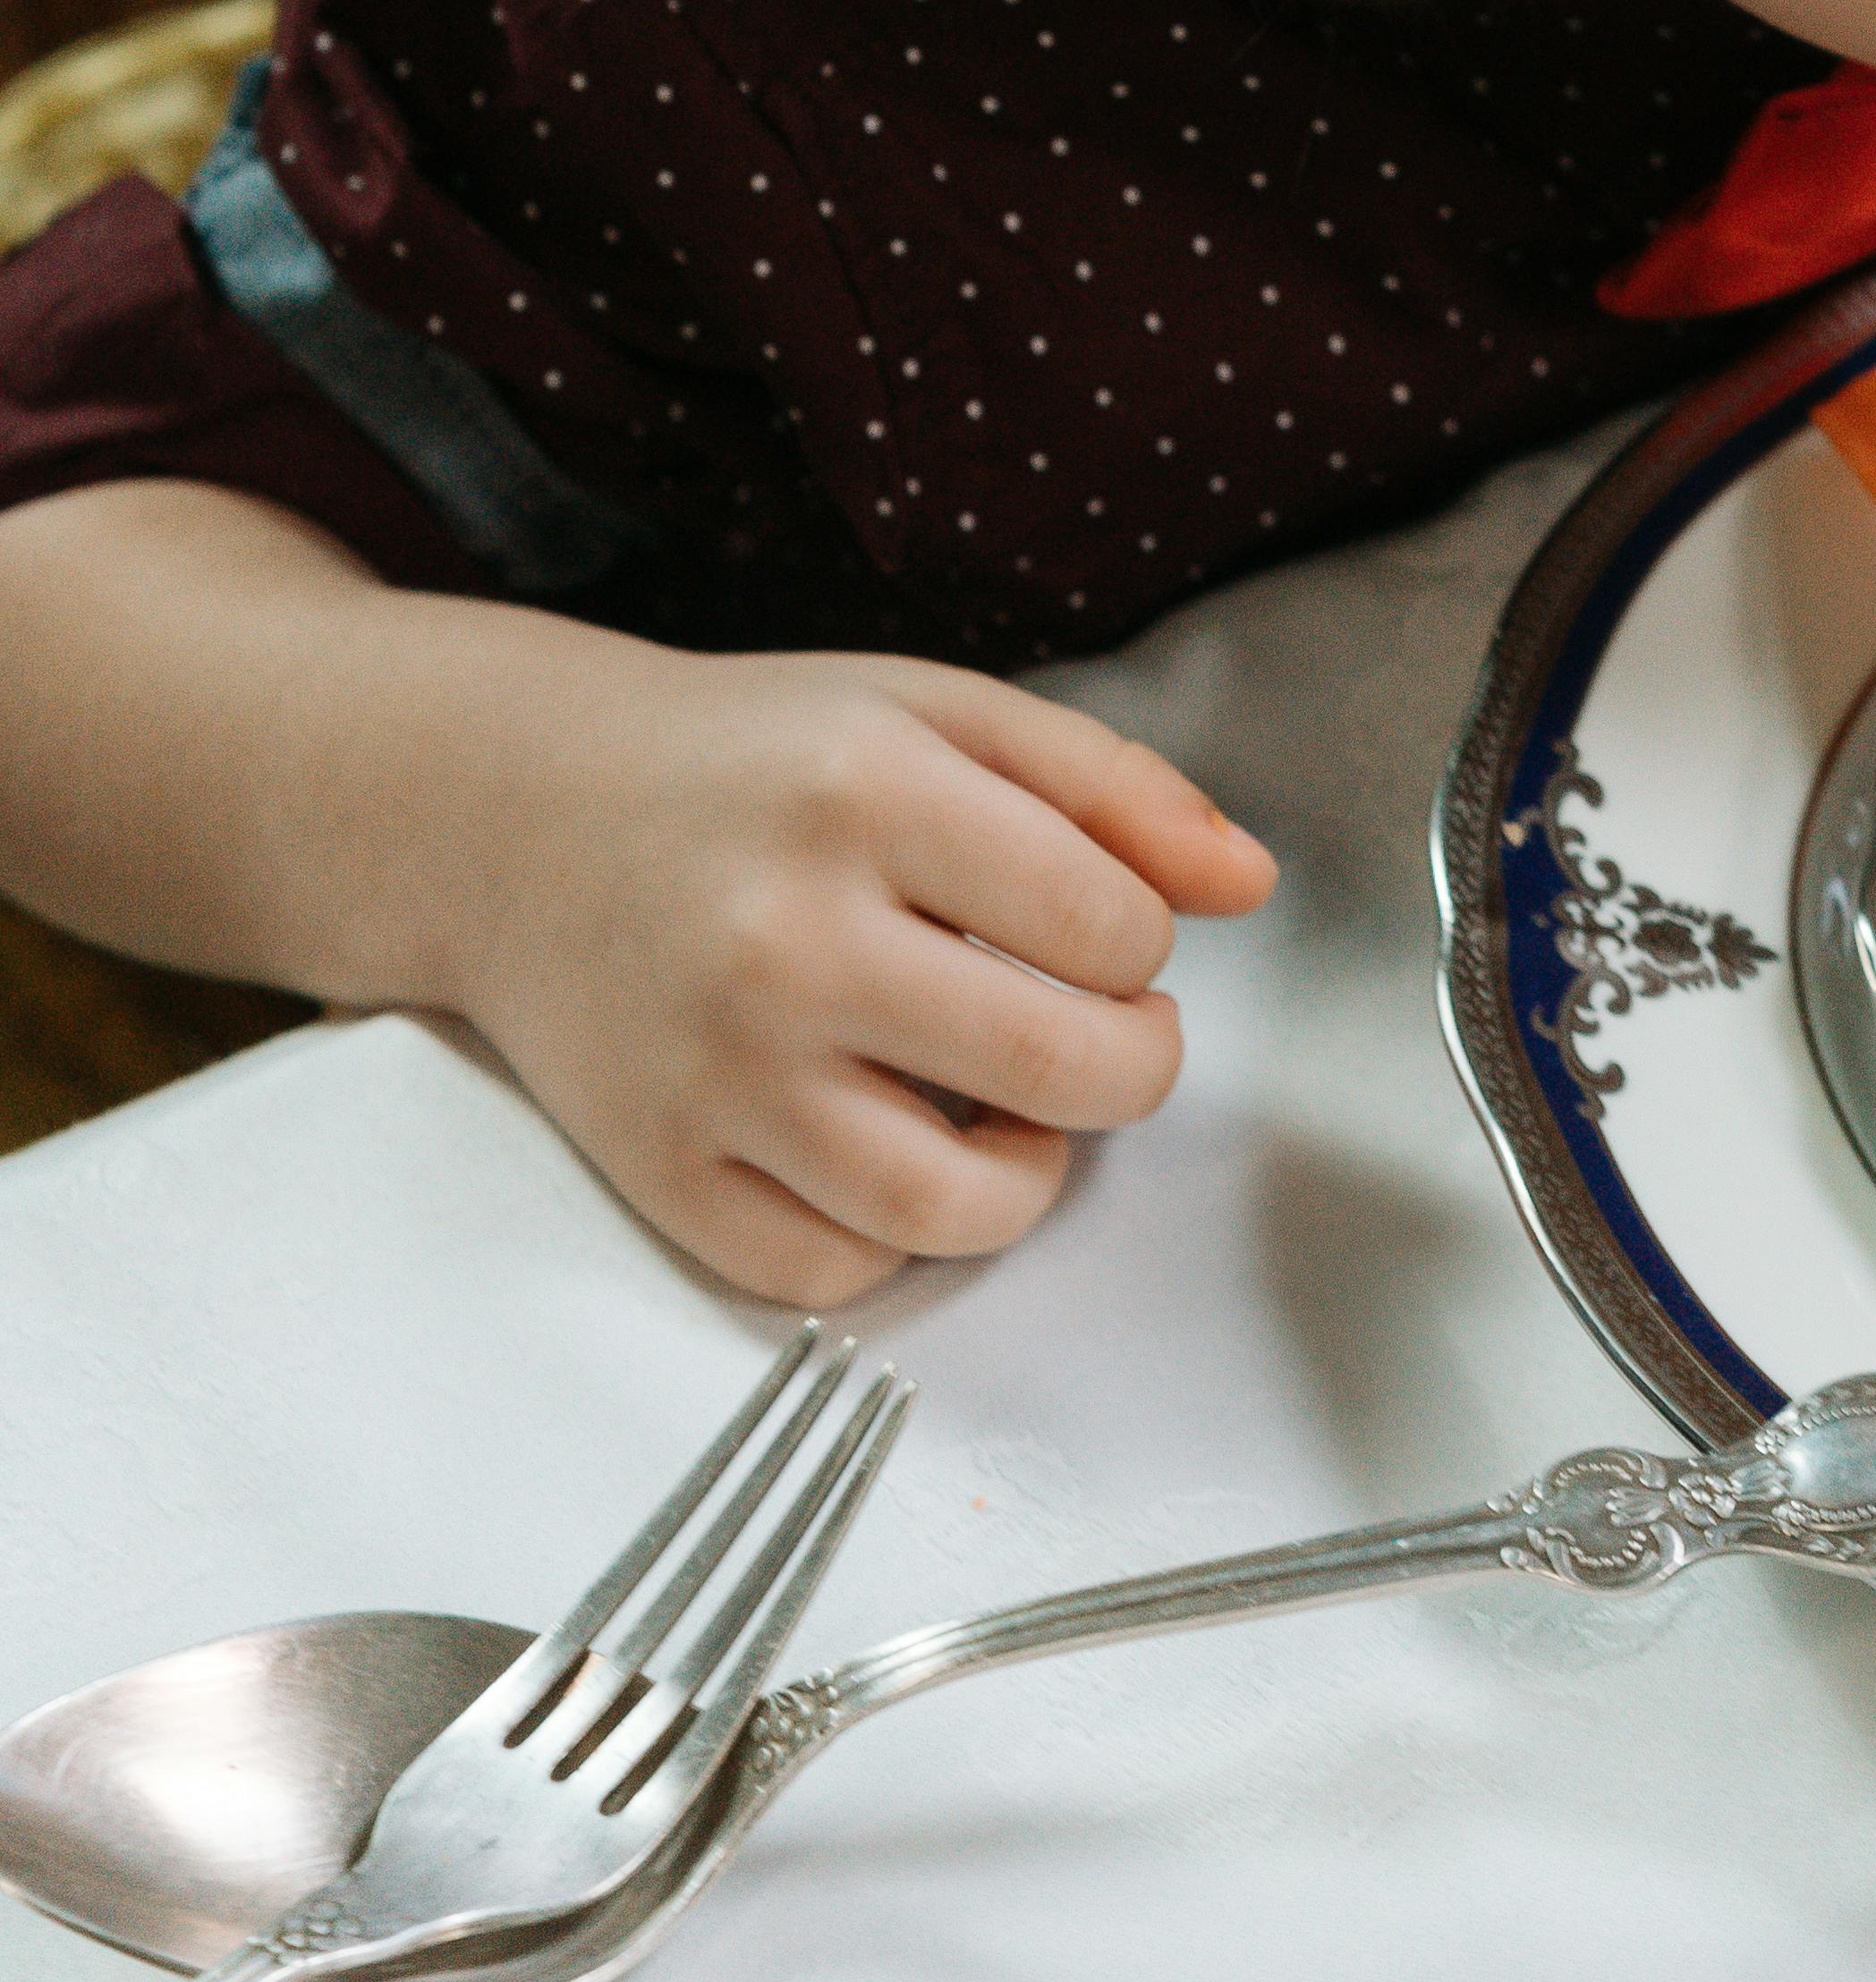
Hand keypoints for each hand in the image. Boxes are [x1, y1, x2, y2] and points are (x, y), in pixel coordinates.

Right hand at [434, 639, 1276, 1302]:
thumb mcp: (936, 712)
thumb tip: (1251, 883)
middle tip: (1100, 1027)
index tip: (1099, 928)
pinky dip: (900, 1232)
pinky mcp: (661, 1169)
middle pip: (1063, 1068)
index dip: (1143, 942)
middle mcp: (787, 937)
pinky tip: (896, 1141)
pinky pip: (837, 1270)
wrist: (518, 815)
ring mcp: (718, 1068)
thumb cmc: (753, 762)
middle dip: (1132, 1061)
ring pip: (957, 1203)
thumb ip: (1111, 784)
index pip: (1109, 923)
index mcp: (866, 793)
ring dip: (1031, 1169)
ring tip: (1010, 1099)